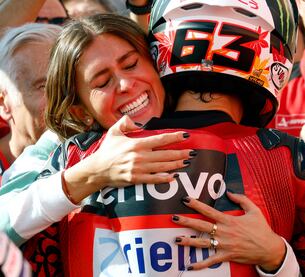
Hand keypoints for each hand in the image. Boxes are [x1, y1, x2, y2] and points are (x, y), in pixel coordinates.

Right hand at [64, 116, 192, 201]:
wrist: (97, 169)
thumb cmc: (107, 150)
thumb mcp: (114, 132)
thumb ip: (125, 122)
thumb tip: (135, 121)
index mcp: (137, 143)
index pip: (160, 139)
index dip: (174, 137)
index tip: (185, 135)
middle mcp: (140, 156)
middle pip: (165, 154)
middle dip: (181, 153)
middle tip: (192, 152)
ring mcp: (139, 168)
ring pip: (163, 166)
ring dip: (177, 164)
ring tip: (187, 161)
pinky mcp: (136, 179)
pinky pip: (153, 179)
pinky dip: (164, 178)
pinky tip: (174, 177)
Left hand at [172, 192, 285, 271]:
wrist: (269, 249)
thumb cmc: (261, 229)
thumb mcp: (254, 210)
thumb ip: (241, 199)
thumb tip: (229, 192)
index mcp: (229, 220)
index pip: (209, 210)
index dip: (196, 204)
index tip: (186, 199)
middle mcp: (224, 232)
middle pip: (201, 225)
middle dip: (186, 221)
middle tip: (173, 218)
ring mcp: (224, 245)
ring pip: (202, 243)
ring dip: (188, 241)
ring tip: (176, 239)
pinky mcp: (226, 256)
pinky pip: (211, 261)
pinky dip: (200, 264)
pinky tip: (189, 266)